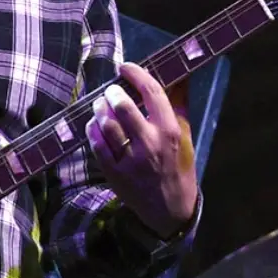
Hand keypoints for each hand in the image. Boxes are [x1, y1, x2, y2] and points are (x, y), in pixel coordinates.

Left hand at [84, 62, 197, 238]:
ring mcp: (130, 160)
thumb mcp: (185, 135)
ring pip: (107, 125)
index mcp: (170, 131)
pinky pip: (97, 145)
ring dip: (99, 109)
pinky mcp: (114, 173)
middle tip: (110, 90)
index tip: (125, 67)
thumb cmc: (178, 166)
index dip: (137, 75)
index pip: (152, 93)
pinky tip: (94, 124)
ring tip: (100, 104)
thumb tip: (179, 73)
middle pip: (124, 108)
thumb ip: (179, 103)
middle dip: (113, 93)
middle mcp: (150, 144)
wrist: (170, 210)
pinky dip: (92, 130)